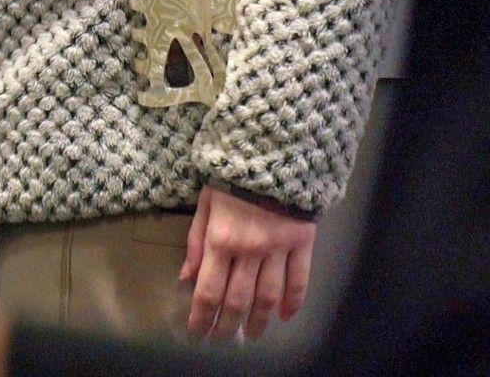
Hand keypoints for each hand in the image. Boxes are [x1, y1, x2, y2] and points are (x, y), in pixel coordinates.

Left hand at [183, 182, 316, 340]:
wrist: (275, 149)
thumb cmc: (233, 172)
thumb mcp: (205, 201)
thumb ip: (196, 241)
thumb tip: (187, 277)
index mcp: (221, 240)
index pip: (208, 291)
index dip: (201, 317)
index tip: (197, 333)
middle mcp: (250, 250)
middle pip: (237, 301)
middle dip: (227, 326)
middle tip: (222, 340)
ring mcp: (279, 249)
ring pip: (268, 297)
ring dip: (259, 320)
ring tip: (251, 335)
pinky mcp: (303, 242)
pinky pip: (299, 279)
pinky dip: (294, 301)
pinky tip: (286, 316)